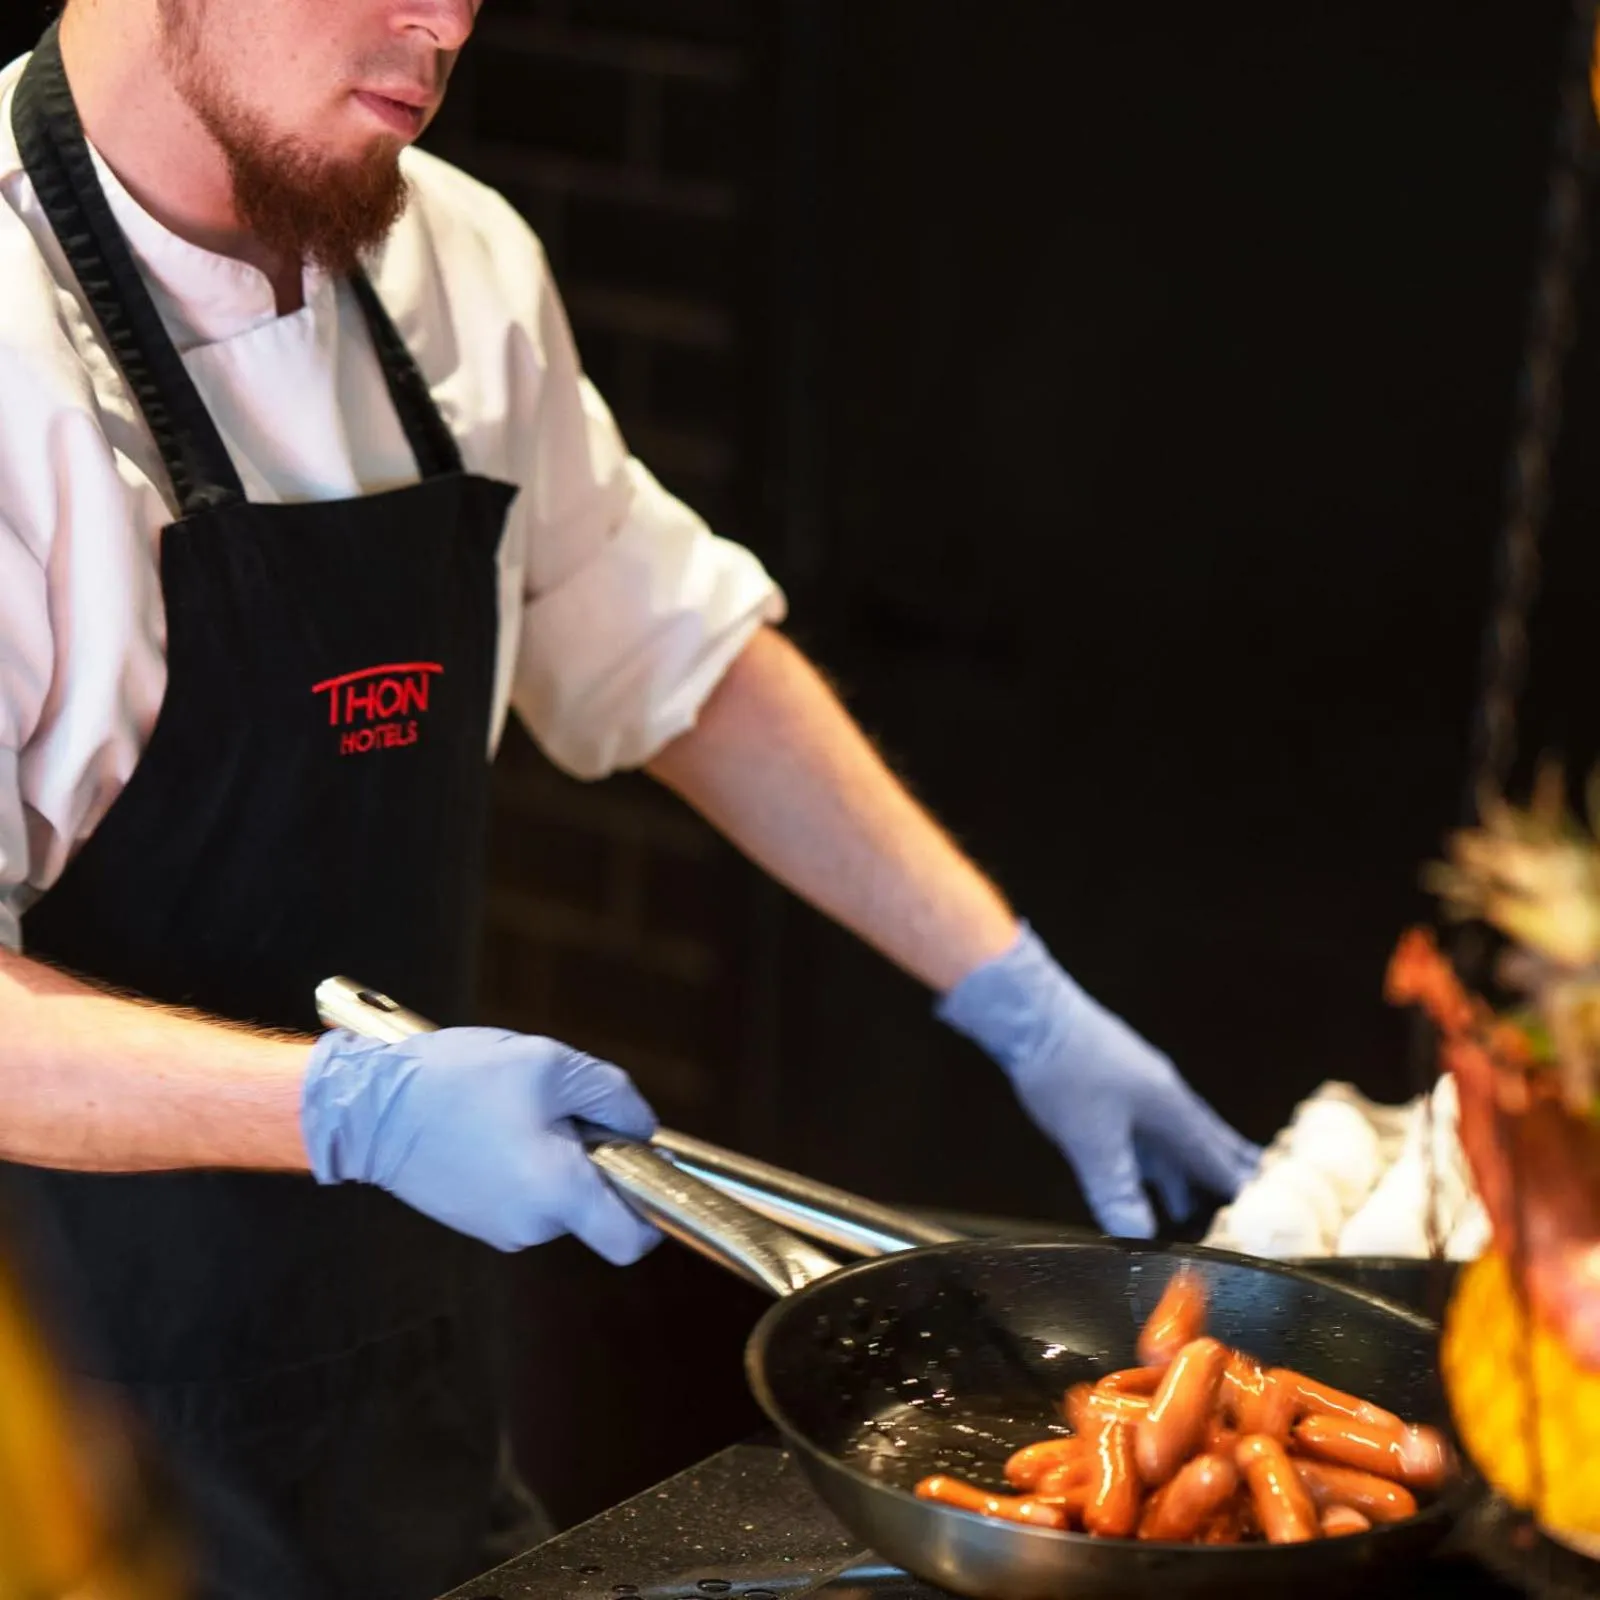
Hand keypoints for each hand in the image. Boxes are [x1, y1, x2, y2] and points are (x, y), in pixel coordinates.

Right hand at [300, 1026, 660, 1262]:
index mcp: (558, 1195)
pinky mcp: (474, 1217)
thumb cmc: (457, 1083)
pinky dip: (524, 1163)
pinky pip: (522, 1194)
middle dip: (596, 1159)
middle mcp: (532, 1227)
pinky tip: (495, 1122)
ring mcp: (499, 1228)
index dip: (656, 1208)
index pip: (632, 1238)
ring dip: (557, 1156)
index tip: (650, 1165)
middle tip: (569, 1107)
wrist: (368, 1107)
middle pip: (595, 1206)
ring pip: (558, 1195)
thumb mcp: (551, 1065)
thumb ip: (613, 1096)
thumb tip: (644, 1127)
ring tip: (520, 1108)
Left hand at [937, 923, 1261, 1236]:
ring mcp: (1138, 1086)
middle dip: (1222, 1175)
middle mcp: (1164, 1096)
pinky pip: (1146, 1128)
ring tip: (1187, 1204)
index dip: (1238, 1189)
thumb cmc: (1066, 1071)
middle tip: (1245, 1202)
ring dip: (1181, 1171)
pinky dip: (1153, 1155)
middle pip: (1204, 1142)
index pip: (1216, 1159)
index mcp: (1171, 1110)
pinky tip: (1141, 1166)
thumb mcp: (1092, 1141)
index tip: (1263, 1214)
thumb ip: (1117, 1190)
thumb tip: (1140, 1239)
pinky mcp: (1111, 1082)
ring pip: (1171, 1137)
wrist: (1030, 1013)